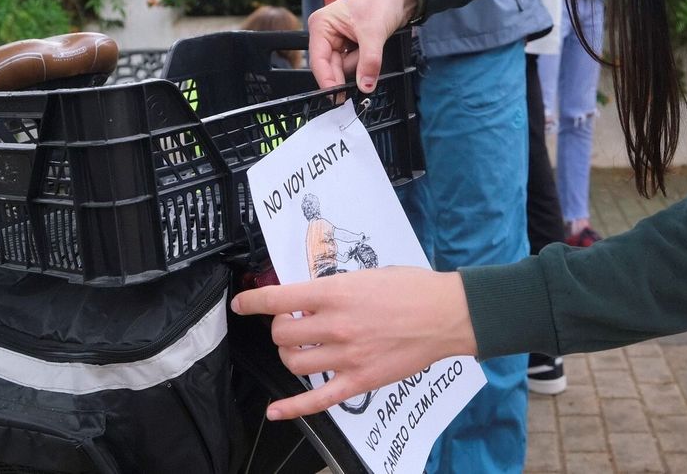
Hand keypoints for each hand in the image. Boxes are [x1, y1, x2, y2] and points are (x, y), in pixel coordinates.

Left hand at [231, 267, 475, 419]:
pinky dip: (291, 408)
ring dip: (289, 354)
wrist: (445, 314)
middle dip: (279, 328)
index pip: (278, 299)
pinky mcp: (359, 380)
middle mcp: (336, 326)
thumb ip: (333, 288)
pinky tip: (275, 410)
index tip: (242, 303)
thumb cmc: (410, 288)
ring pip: (293, 362)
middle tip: (292, 323)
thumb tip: (307, 298)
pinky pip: (317, 399)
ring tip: (300, 347)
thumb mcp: (364, 275)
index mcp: (335, 294)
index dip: (252, 301)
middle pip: (282, 333)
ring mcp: (346, 356)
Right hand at [307, 0, 415, 91]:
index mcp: (321, 25)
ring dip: (361, 64)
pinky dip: (365, 62)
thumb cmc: (381, 1)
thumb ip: (369, 62)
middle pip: (331, 67)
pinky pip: (355, 64)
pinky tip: (372, 48)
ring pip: (345, 67)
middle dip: (351, 69)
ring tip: (372, 44)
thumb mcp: (374, 33)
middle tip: (365, 71)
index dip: (327, 80)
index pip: (319, 60)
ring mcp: (338, 41)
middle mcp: (325, 34)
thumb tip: (365, 86)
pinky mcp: (350, 46)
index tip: (337, 97)